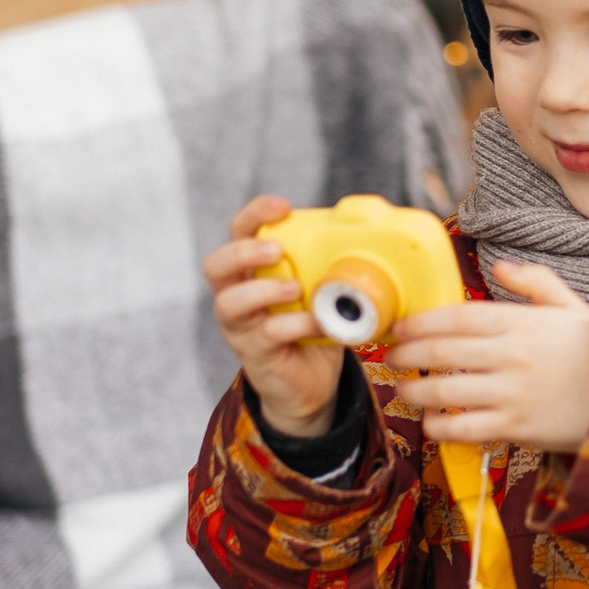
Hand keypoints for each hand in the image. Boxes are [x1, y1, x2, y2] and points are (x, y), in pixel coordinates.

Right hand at [205, 194, 345, 436]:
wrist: (312, 382)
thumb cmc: (313, 324)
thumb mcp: (320, 287)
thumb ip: (328, 262)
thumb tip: (372, 226)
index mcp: (252, 269)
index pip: (238, 231)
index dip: (254, 214)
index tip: (282, 206)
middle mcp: (237, 294)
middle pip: (216, 265)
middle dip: (244, 251)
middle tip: (277, 250)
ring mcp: (241, 326)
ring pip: (229, 303)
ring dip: (264, 290)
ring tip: (295, 288)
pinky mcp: (255, 353)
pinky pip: (266, 335)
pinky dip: (295, 325)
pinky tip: (318, 323)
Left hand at [387, 262, 588, 451]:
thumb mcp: (574, 308)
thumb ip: (537, 282)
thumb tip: (500, 266)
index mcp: (523, 323)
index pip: (457, 317)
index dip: (420, 322)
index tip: (399, 327)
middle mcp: (512, 356)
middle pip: (441, 352)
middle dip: (405, 355)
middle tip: (391, 357)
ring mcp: (512, 394)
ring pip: (444, 391)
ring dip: (414, 391)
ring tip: (403, 389)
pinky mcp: (516, 428)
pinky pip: (464, 428)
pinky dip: (438, 426)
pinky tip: (430, 422)